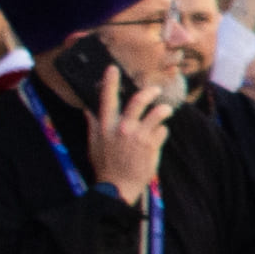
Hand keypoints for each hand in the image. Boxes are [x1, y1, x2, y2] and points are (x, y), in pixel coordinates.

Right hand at [92, 69, 178, 202]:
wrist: (119, 186)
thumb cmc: (105, 165)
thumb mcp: (94, 144)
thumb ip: (93, 125)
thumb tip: (88, 109)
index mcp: (105, 126)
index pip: (107, 99)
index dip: (109, 82)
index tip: (112, 68)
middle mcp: (122, 128)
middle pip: (138, 102)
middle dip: (149, 93)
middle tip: (156, 89)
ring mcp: (138, 136)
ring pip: (157, 114)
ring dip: (163, 111)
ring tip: (166, 111)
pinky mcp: (152, 145)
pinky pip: (162, 131)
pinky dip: (162, 132)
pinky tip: (157, 138)